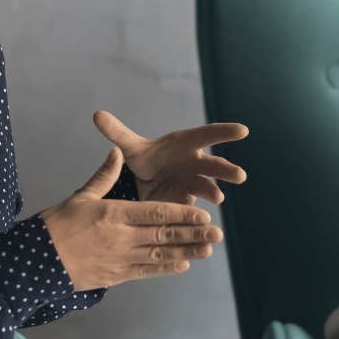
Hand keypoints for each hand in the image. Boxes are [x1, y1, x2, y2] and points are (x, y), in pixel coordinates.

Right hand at [40, 148, 221, 289]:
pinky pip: (145, 272)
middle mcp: (120, 238)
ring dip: (186, 253)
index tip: (202, 214)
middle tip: (217, 233)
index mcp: (113, 214)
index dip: (181, 214)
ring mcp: (119, 259)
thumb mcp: (80, 196)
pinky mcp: (115, 276)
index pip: (155, 213)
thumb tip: (117, 151)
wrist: (35, 262)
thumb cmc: (56, 225)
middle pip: (163, 236)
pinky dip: (165, 269)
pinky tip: (182, 265)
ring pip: (160, 256)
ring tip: (207, 250)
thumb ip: (104, 175)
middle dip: (192, 234)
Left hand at [92, 110, 248, 205]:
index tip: (243, 131)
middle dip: (226, 170)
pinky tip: (204, 223)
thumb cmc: (144, 159)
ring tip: (218, 198)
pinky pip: (196, 209)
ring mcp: (193, 185)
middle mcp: (194, 164)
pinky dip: (199, 216)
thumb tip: (96, 114)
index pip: (207, 135)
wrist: (142, 184)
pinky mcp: (187, 204)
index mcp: (185, 145)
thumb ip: (117, 132)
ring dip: (214, 193)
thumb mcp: (131, 148)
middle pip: (213, 165)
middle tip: (239, 175)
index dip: (224, 133)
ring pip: (208, 188)